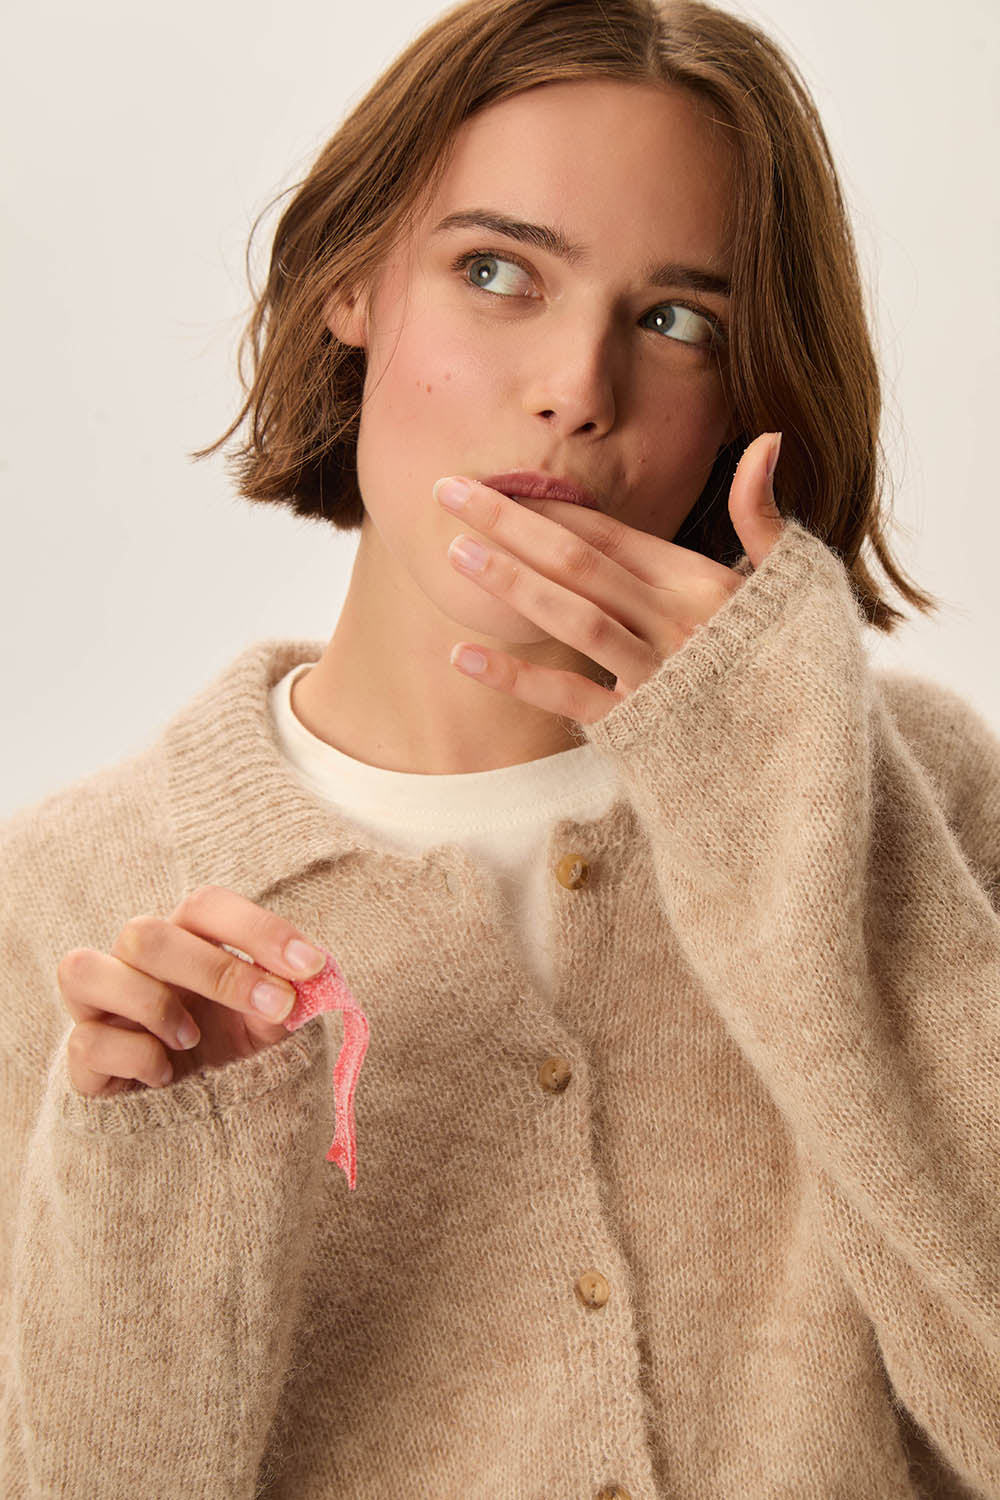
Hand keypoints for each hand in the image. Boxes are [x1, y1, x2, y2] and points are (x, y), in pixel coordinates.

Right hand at [57, 886, 327, 1096]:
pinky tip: (165, 1075)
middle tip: (274, 1006)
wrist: (200, 1122)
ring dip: (151, 1004)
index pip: (205, 905)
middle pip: (144, 933)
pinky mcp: (83, 1056)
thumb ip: (286, 999)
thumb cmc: (234, 1052)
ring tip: (192, 1040)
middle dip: (215, 970)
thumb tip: (311, 979)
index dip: (258, 928)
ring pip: (83, 969)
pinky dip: (135, 1057)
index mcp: (187, 940)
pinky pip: (86, 1042)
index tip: (310, 966)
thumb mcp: (269, 1025)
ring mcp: (100, 1006)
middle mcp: (136, 963)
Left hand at [435, 431, 784, 725]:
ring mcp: (655, 676)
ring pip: (571, 618)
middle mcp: (675, 622)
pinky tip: (464, 654)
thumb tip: (768, 440)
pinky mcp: (638, 728)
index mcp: (702, 581)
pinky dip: (516, 677)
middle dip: (508, 523)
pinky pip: (569, 698)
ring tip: (453, 553)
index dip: (552, 507)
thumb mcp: (793, 584)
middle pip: (578, 563)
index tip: (498, 482)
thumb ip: (764, 514)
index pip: (611, 534)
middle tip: (446, 492)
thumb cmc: (796, 665)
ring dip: (509, 584)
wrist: (808, 762)